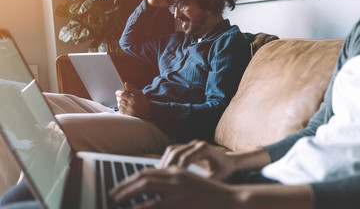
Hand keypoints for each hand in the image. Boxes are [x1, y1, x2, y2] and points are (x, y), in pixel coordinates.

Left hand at [109, 166, 238, 208]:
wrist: (229, 198)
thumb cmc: (210, 192)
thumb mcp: (191, 182)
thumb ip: (174, 182)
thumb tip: (157, 188)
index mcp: (177, 171)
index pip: (148, 171)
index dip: (131, 178)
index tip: (121, 185)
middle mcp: (175, 176)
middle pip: (143, 177)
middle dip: (124, 185)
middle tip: (113, 193)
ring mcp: (177, 189)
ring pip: (145, 187)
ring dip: (127, 193)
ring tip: (116, 200)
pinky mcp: (179, 202)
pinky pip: (154, 204)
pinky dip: (140, 206)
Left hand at [115, 82, 151, 118]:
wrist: (149, 113)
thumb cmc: (144, 103)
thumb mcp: (140, 94)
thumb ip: (132, 88)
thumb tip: (125, 84)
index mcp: (134, 99)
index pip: (122, 94)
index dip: (118, 93)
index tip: (117, 92)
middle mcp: (131, 106)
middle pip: (119, 100)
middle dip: (118, 98)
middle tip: (120, 97)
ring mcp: (129, 112)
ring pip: (119, 106)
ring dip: (119, 103)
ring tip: (122, 102)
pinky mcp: (128, 117)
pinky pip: (120, 112)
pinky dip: (120, 109)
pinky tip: (124, 107)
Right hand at [158, 140, 236, 180]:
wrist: (228, 161)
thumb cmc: (224, 170)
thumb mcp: (217, 177)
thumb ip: (204, 181)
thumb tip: (191, 190)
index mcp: (205, 149)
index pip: (186, 158)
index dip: (178, 169)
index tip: (173, 181)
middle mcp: (197, 144)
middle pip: (176, 152)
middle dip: (167, 165)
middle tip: (162, 178)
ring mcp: (191, 144)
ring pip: (172, 150)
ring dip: (164, 161)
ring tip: (159, 174)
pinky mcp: (188, 147)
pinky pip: (173, 151)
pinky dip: (166, 159)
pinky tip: (162, 170)